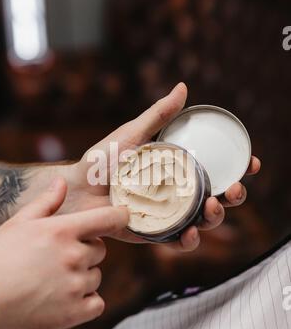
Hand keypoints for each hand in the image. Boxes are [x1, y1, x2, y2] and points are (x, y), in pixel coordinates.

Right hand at [0, 177, 127, 328]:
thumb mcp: (18, 224)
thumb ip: (45, 203)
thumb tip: (62, 183)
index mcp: (62, 231)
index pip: (108, 218)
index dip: (119, 216)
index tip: (123, 217)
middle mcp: (73, 256)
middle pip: (100, 250)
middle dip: (85, 252)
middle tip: (58, 259)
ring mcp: (75, 285)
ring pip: (96, 277)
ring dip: (82, 278)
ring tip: (52, 282)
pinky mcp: (74, 313)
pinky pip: (97, 303)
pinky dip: (85, 303)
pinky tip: (62, 301)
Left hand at [61, 83, 259, 252]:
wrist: (78, 187)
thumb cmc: (102, 159)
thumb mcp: (132, 133)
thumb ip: (158, 114)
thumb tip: (183, 87)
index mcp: (178, 168)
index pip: (216, 169)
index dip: (238, 168)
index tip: (250, 163)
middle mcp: (178, 191)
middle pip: (218, 196)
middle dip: (234, 195)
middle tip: (233, 190)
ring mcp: (169, 213)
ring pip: (204, 220)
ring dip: (216, 217)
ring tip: (211, 209)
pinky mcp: (155, 233)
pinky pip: (179, 241)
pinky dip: (189, 240)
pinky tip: (190, 233)